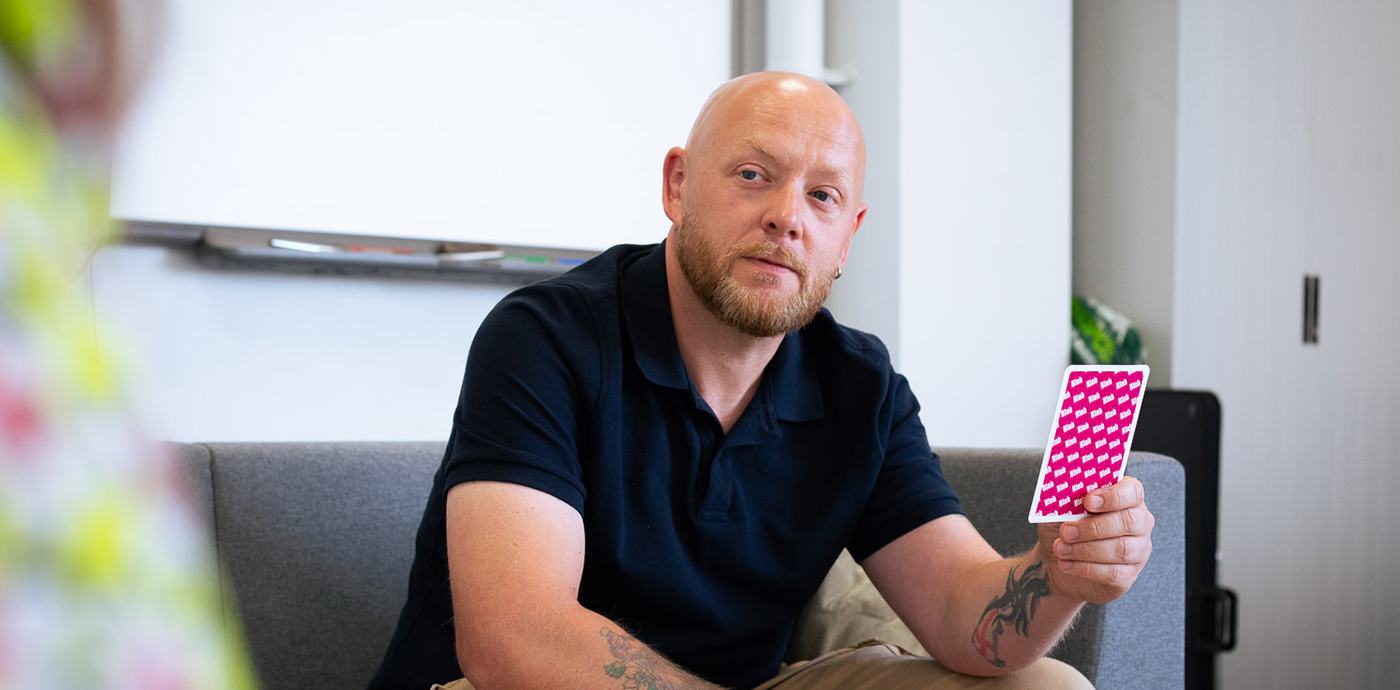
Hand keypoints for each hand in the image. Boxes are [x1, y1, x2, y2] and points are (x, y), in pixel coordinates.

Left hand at [1037, 477, 1153, 604]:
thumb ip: (1070, 498)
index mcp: (1126, 498)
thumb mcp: (1061, 508)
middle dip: (1093, 527)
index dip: (1113, 496)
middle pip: (1129, 521)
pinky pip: (1114, 573)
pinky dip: (1086, 568)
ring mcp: (1138, 550)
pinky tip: (1066, 564)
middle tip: (1065, 531)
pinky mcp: (1129, 575)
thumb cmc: (1064, 526)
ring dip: (1086, 549)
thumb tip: (1067, 492)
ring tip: (1060, 549)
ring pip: (1122, 549)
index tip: (1087, 501)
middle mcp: (1140, 523)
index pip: (1132, 491)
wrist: (1056, 559)